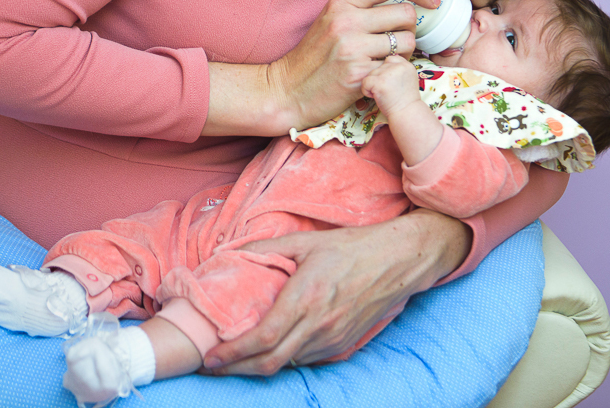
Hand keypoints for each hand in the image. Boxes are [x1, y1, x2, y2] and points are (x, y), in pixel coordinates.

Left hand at [200, 210, 468, 375]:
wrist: (399, 260)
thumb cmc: (352, 247)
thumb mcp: (306, 241)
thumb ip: (267, 248)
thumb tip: (230, 251)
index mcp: (306, 298)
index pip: (261, 339)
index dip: (232, 354)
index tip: (210, 356)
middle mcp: (319, 325)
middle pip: (270, 362)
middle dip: (236, 369)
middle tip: (212, 365)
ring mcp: (333, 339)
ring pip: (288, 364)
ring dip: (258, 366)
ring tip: (235, 359)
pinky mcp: (344, 344)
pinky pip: (307, 360)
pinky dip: (284, 360)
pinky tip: (270, 350)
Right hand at [265, 0, 440, 132]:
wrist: (288, 90)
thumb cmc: (313, 57)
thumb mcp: (330, 20)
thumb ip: (359, 8)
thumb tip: (400, 1)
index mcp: (342, 2)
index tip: (432, 0)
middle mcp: (347, 21)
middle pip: (406, 14)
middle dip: (410, 29)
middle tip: (398, 41)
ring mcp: (353, 48)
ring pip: (407, 43)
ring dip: (405, 53)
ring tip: (386, 60)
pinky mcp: (359, 74)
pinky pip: (396, 67)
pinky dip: (392, 71)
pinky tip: (377, 75)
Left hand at [360, 55, 421, 118]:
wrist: (406, 114)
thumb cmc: (405, 100)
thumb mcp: (408, 79)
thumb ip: (398, 70)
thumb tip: (383, 63)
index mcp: (407, 65)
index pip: (390, 58)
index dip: (385, 70)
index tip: (389, 83)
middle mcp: (399, 66)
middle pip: (379, 66)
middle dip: (379, 78)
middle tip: (387, 91)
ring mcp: (388, 73)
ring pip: (371, 73)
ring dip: (373, 84)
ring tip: (383, 94)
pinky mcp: (379, 81)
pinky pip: (365, 81)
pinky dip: (366, 90)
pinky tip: (375, 96)